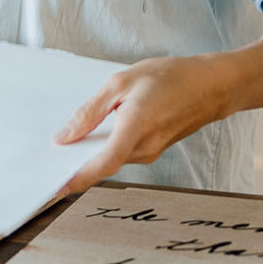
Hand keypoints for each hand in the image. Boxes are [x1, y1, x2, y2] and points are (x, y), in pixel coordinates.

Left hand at [52, 55, 233, 197]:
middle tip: (50, 157)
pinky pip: (122, 154)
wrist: (212, 86)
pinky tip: (96, 133)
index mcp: (136, 127)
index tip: (56, 185)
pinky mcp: (153, 150)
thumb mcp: (123, 81)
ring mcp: (150, 152)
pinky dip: (106, 148)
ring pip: (111, 159)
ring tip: (70, 138)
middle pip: (102, 164)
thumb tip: (65, 136)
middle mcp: (145, 147)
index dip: (78, 178)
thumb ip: (92, 111)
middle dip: (76, 163)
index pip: (103, 163)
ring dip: (91, 153)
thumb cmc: (173, 77)